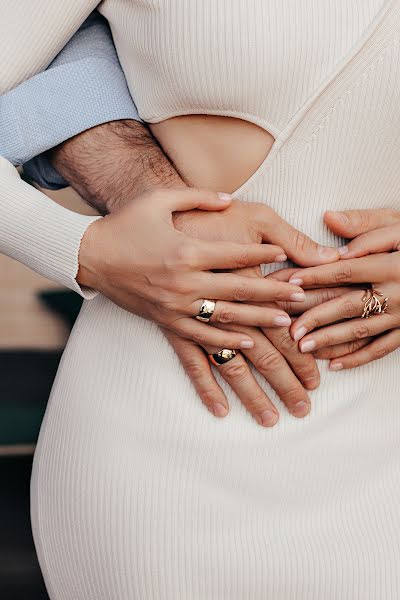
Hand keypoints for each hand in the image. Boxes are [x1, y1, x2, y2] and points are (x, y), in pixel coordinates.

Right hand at [78, 187, 304, 348]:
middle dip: (274, 292)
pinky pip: (201, 337)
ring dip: (259, 320)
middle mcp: (184, 281)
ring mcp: (175, 305)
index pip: (235, 254)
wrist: (90, 255)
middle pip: (239, 289)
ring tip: (288, 321)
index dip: (265, 255)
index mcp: (186, 249)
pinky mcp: (166, 321)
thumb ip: (197, 197)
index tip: (289, 258)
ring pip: (226, 317)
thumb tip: (229, 198)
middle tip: (302, 294)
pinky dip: (227, 342)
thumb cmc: (126, 223)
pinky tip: (249, 344)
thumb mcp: (159, 200)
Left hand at [289, 209, 399, 370]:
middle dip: (317, 318)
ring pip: (361, 331)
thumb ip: (365, 225)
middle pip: (349, 306)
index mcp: (392, 264)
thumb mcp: (399, 225)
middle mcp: (398, 293)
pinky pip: (382, 349)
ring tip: (301, 347)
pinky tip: (334, 364)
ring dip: (330, 341)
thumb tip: (329, 218)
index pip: (347, 271)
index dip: (316, 276)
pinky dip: (358, 358)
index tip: (290, 282)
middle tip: (289, 328)